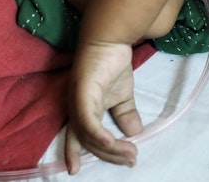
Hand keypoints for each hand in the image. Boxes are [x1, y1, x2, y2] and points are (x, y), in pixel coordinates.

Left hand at [65, 41, 142, 174]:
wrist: (111, 39)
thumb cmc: (112, 63)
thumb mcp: (123, 95)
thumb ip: (126, 113)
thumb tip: (135, 133)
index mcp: (81, 108)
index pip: (74, 136)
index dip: (73, 153)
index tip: (75, 171)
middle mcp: (74, 107)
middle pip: (86, 141)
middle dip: (109, 156)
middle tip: (130, 160)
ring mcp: (77, 101)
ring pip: (89, 136)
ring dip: (111, 149)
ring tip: (131, 153)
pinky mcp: (82, 94)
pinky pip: (89, 123)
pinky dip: (100, 136)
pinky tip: (113, 144)